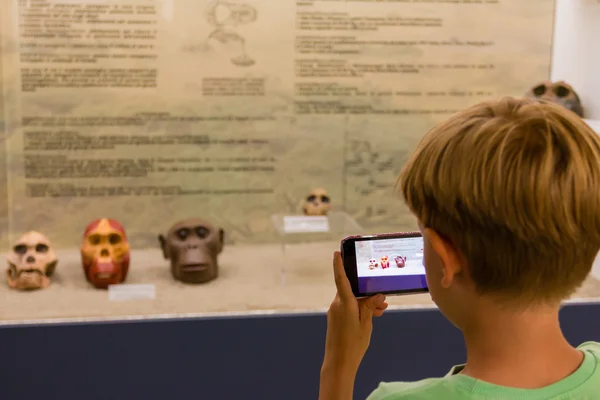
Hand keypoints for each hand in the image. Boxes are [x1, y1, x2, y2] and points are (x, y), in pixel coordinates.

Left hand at [322, 251, 388, 373]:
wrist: (338, 363)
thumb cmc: (353, 344)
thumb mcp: (366, 324)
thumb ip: (370, 307)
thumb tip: (377, 294)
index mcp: (344, 304)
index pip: (341, 279)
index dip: (339, 265)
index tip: (336, 253)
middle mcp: (337, 305)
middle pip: (352, 290)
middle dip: (367, 292)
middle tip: (383, 299)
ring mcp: (335, 312)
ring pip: (352, 300)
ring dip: (365, 303)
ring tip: (381, 310)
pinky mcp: (336, 319)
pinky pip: (349, 307)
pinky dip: (359, 309)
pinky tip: (372, 316)